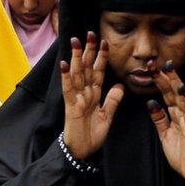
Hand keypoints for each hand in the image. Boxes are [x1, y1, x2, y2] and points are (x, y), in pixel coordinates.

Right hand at [61, 32, 123, 159]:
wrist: (81, 152)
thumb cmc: (91, 136)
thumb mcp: (107, 117)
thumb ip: (112, 101)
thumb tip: (120, 86)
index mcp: (94, 95)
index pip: (98, 72)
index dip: (101, 57)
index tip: (103, 41)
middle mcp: (84, 93)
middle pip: (86, 68)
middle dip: (88, 51)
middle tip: (89, 33)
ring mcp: (77, 99)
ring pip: (77, 74)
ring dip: (76, 58)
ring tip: (75, 42)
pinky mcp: (71, 106)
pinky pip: (69, 89)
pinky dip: (67, 76)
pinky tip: (65, 64)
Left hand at [148, 63, 184, 185]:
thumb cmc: (181, 152)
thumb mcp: (164, 133)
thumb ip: (159, 118)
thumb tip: (150, 102)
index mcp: (176, 114)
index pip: (166, 93)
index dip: (158, 80)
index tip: (149, 67)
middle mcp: (184, 113)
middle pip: (172, 91)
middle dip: (164, 76)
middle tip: (154, 62)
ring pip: (181, 96)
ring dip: (174, 82)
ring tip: (167, 68)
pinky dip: (183, 100)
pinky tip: (180, 89)